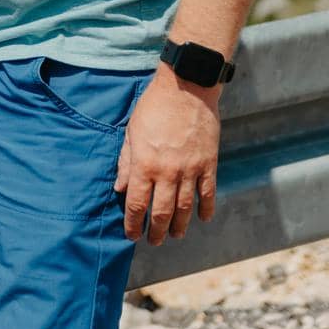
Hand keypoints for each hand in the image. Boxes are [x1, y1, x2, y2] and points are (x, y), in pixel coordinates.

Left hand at [113, 68, 220, 244]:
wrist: (186, 87)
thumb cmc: (154, 107)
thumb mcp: (131, 131)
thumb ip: (126, 162)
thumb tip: (120, 189)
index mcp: (144, 164)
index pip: (137, 204)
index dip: (133, 224)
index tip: (132, 235)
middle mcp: (167, 171)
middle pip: (161, 212)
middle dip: (156, 231)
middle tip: (153, 241)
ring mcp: (190, 169)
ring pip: (185, 208)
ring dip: (180, 226)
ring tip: (175, 235)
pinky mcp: (209, 163)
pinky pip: (208, 193)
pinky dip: (206, 209)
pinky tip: (202, 218)